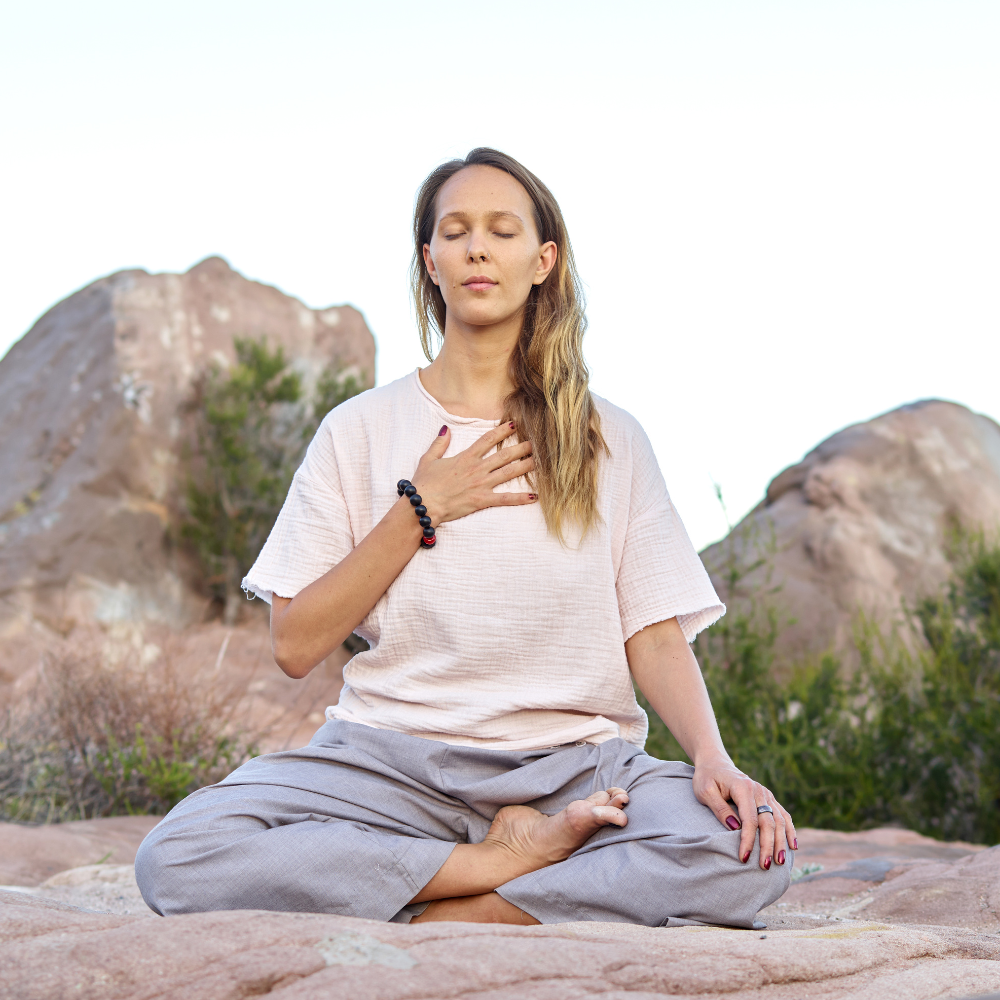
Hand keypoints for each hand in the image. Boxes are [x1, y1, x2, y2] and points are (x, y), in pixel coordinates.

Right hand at [410, 423, 536, 524]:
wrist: (423, 504)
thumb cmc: (424, 483)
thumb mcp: (428, 459)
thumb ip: (439, 443)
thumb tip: (446, 429)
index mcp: (465, 457)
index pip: (488, 439)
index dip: (502, 430)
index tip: (514, 424)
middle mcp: (477, 468)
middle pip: (504, 454)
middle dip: (522, 447)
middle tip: (537, 442)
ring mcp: (481, 484)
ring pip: (508, 473)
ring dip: (526, 466)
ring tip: (541, 461)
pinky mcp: (482, 500)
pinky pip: (504, 498)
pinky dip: (520, 498)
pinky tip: (534, 496)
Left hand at [691, 756, 797, 869]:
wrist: (715, 764)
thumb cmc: (706, 778)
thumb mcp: (705, 792)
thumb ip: (719, 809)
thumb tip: (734, 827)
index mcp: (743, 788)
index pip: (749, 819)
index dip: (748, 840)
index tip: (743, 858)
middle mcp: (758, 790)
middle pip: (768, 822)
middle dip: (767, 846)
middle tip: (765, 866)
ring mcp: (766, 794)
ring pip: (780, 820)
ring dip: (781, 842)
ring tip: (780, 862)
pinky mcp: (768, 798)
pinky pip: (783, 815)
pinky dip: (790, 830)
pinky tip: (793, 846)